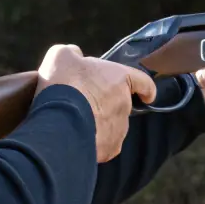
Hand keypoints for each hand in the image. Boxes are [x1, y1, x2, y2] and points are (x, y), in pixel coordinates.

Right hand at [36, 44, 156, 161]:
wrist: (58, 121)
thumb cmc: (63, 83)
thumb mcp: (61, 56)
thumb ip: (73, 54)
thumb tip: (76, 56)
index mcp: (119, 79)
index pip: (144, 82)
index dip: (145, 88)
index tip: (146, 95)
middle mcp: (124, 105)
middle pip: (122, 105)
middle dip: (108, 105)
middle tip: (86, 104)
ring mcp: (119, 130)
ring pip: (113, 127)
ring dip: (100, 124)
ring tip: (77, 124)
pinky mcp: (110, 150)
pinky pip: (105, 146)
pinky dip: (95, 143)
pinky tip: (79, 139)